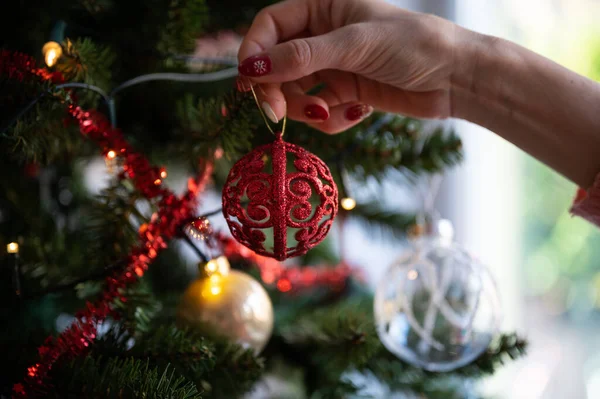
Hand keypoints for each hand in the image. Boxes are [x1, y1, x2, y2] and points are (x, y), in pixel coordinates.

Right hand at [237, 0, 469, 132]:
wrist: (455, 79)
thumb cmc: (412, 45)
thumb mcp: (354, 45)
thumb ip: (302, 56)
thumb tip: (253, 68)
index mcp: (322, 7)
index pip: (270, 26)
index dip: (255, 52)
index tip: (249, 82)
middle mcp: (322, 36)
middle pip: (276, 65)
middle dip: (277, 91)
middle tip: (276, 114)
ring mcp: (333, 66)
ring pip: (294, 92)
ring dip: (305, 108)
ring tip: (328, 113)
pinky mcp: (345, 93)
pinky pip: (319, 111)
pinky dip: (331, 118)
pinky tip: (356, 113)